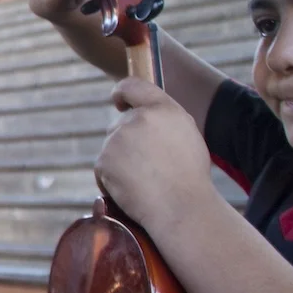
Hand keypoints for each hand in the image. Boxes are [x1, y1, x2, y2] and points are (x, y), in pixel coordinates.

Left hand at [94, 77, 218, 231]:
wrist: (181, 206)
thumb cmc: (189, 175)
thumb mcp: (186, 134)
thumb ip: (162, 118)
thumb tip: (139, 111)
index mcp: (162, 109)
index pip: (132, 85)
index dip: (122, 92)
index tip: (118, 100)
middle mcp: (136, 119)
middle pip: (121, 123)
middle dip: (129, 139)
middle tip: (151, 162)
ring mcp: (117, 139)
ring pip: (113, 146)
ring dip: (123, 159)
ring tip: (148, 177)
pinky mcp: (103, 160)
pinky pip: (105, 166)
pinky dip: (114, 177)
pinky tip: (134, 187)